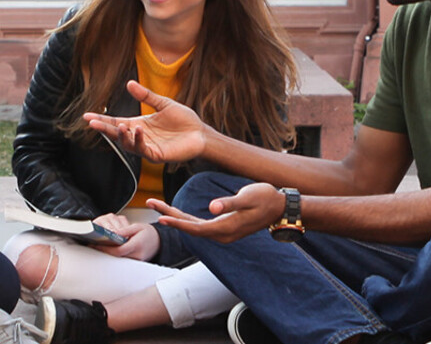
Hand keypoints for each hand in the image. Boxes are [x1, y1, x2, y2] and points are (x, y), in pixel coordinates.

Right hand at [83, 80, 209, 163]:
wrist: (200, 133)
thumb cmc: (184, 120)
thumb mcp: (163, 104)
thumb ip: (146, 96)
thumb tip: (128, 83)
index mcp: (139, 124)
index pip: (116, 122)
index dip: (102, 120)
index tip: (87, 116)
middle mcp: (140, 137)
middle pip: (117, 134)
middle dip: (104, 129)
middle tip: (92, 122)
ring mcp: (147, 147)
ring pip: (127, 144)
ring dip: (122, 135)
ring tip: (119, 125)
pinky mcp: (156, 155)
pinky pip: (143, 149)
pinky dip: (138, 140)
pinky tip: (138, 129)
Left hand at [94, 220, 159, 261]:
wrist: (159, 241)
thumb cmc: (149, 233)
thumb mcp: (137, 226)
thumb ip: (125, 230)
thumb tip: (113, 232)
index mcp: (137, 245)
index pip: (118, 250)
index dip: (106, 248)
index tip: (97, 244)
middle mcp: (137, 256)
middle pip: (116, 257)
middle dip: (105, 251)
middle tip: (95, 245)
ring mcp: (136, 261)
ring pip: (119, 260)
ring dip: (109, 254)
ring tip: (101, 247)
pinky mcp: (135, 263)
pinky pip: (123, 261)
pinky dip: (115, 256)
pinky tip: (110, 250)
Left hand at [149, 182, 284, 243]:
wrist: (280, 207)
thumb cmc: (265, 198)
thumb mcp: (248, 197)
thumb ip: (229, 203)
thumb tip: (212, 208)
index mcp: (226, 228)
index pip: (195, 228)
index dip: (177, 223)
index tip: (160, 217)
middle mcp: (222, 234)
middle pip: (190, 227)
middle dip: (169, 215)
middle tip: (150, 203)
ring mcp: (223, 232)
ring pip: (193, 226)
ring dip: (175, 216)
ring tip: (157, 206)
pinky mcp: (224, 227)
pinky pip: (200, 225)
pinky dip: (186, 218)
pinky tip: (177, 213)